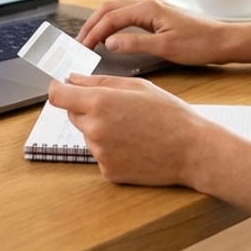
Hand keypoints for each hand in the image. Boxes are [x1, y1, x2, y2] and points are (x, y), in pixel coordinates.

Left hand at [48, 73, 213, 185]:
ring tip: (134, 129)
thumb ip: (100, 81)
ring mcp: (100, 153)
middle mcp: (95, 129)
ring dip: (101, 130)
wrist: (193, 150)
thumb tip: (72, 78)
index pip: (57, 95)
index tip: (63, 87)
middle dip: (87, 108)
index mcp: (100, 103)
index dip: (58, 89)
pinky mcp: (108, 171)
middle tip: (119, 108)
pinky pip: (100, 155)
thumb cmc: (170, 114)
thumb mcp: (137, 87)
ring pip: (88, 135)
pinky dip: (112, 149)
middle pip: (73, 114)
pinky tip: (136, 146)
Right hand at [77, 0, 232, 64]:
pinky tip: (111, 36)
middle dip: (92, 24)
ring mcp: (152, 7)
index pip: (111, 18)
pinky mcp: (157, 15)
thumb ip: (136, 44)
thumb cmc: (199, 44)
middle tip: (80, 42)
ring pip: (117, 9)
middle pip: (109, 8)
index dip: (94, 32)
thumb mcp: (165, 48)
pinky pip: (127, 14)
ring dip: (101, 22)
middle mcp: (148, 3)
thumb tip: (111, 42)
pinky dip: (113, 23)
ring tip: (90, 39)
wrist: (222, 41)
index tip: (83, 47)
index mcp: (148, 8)